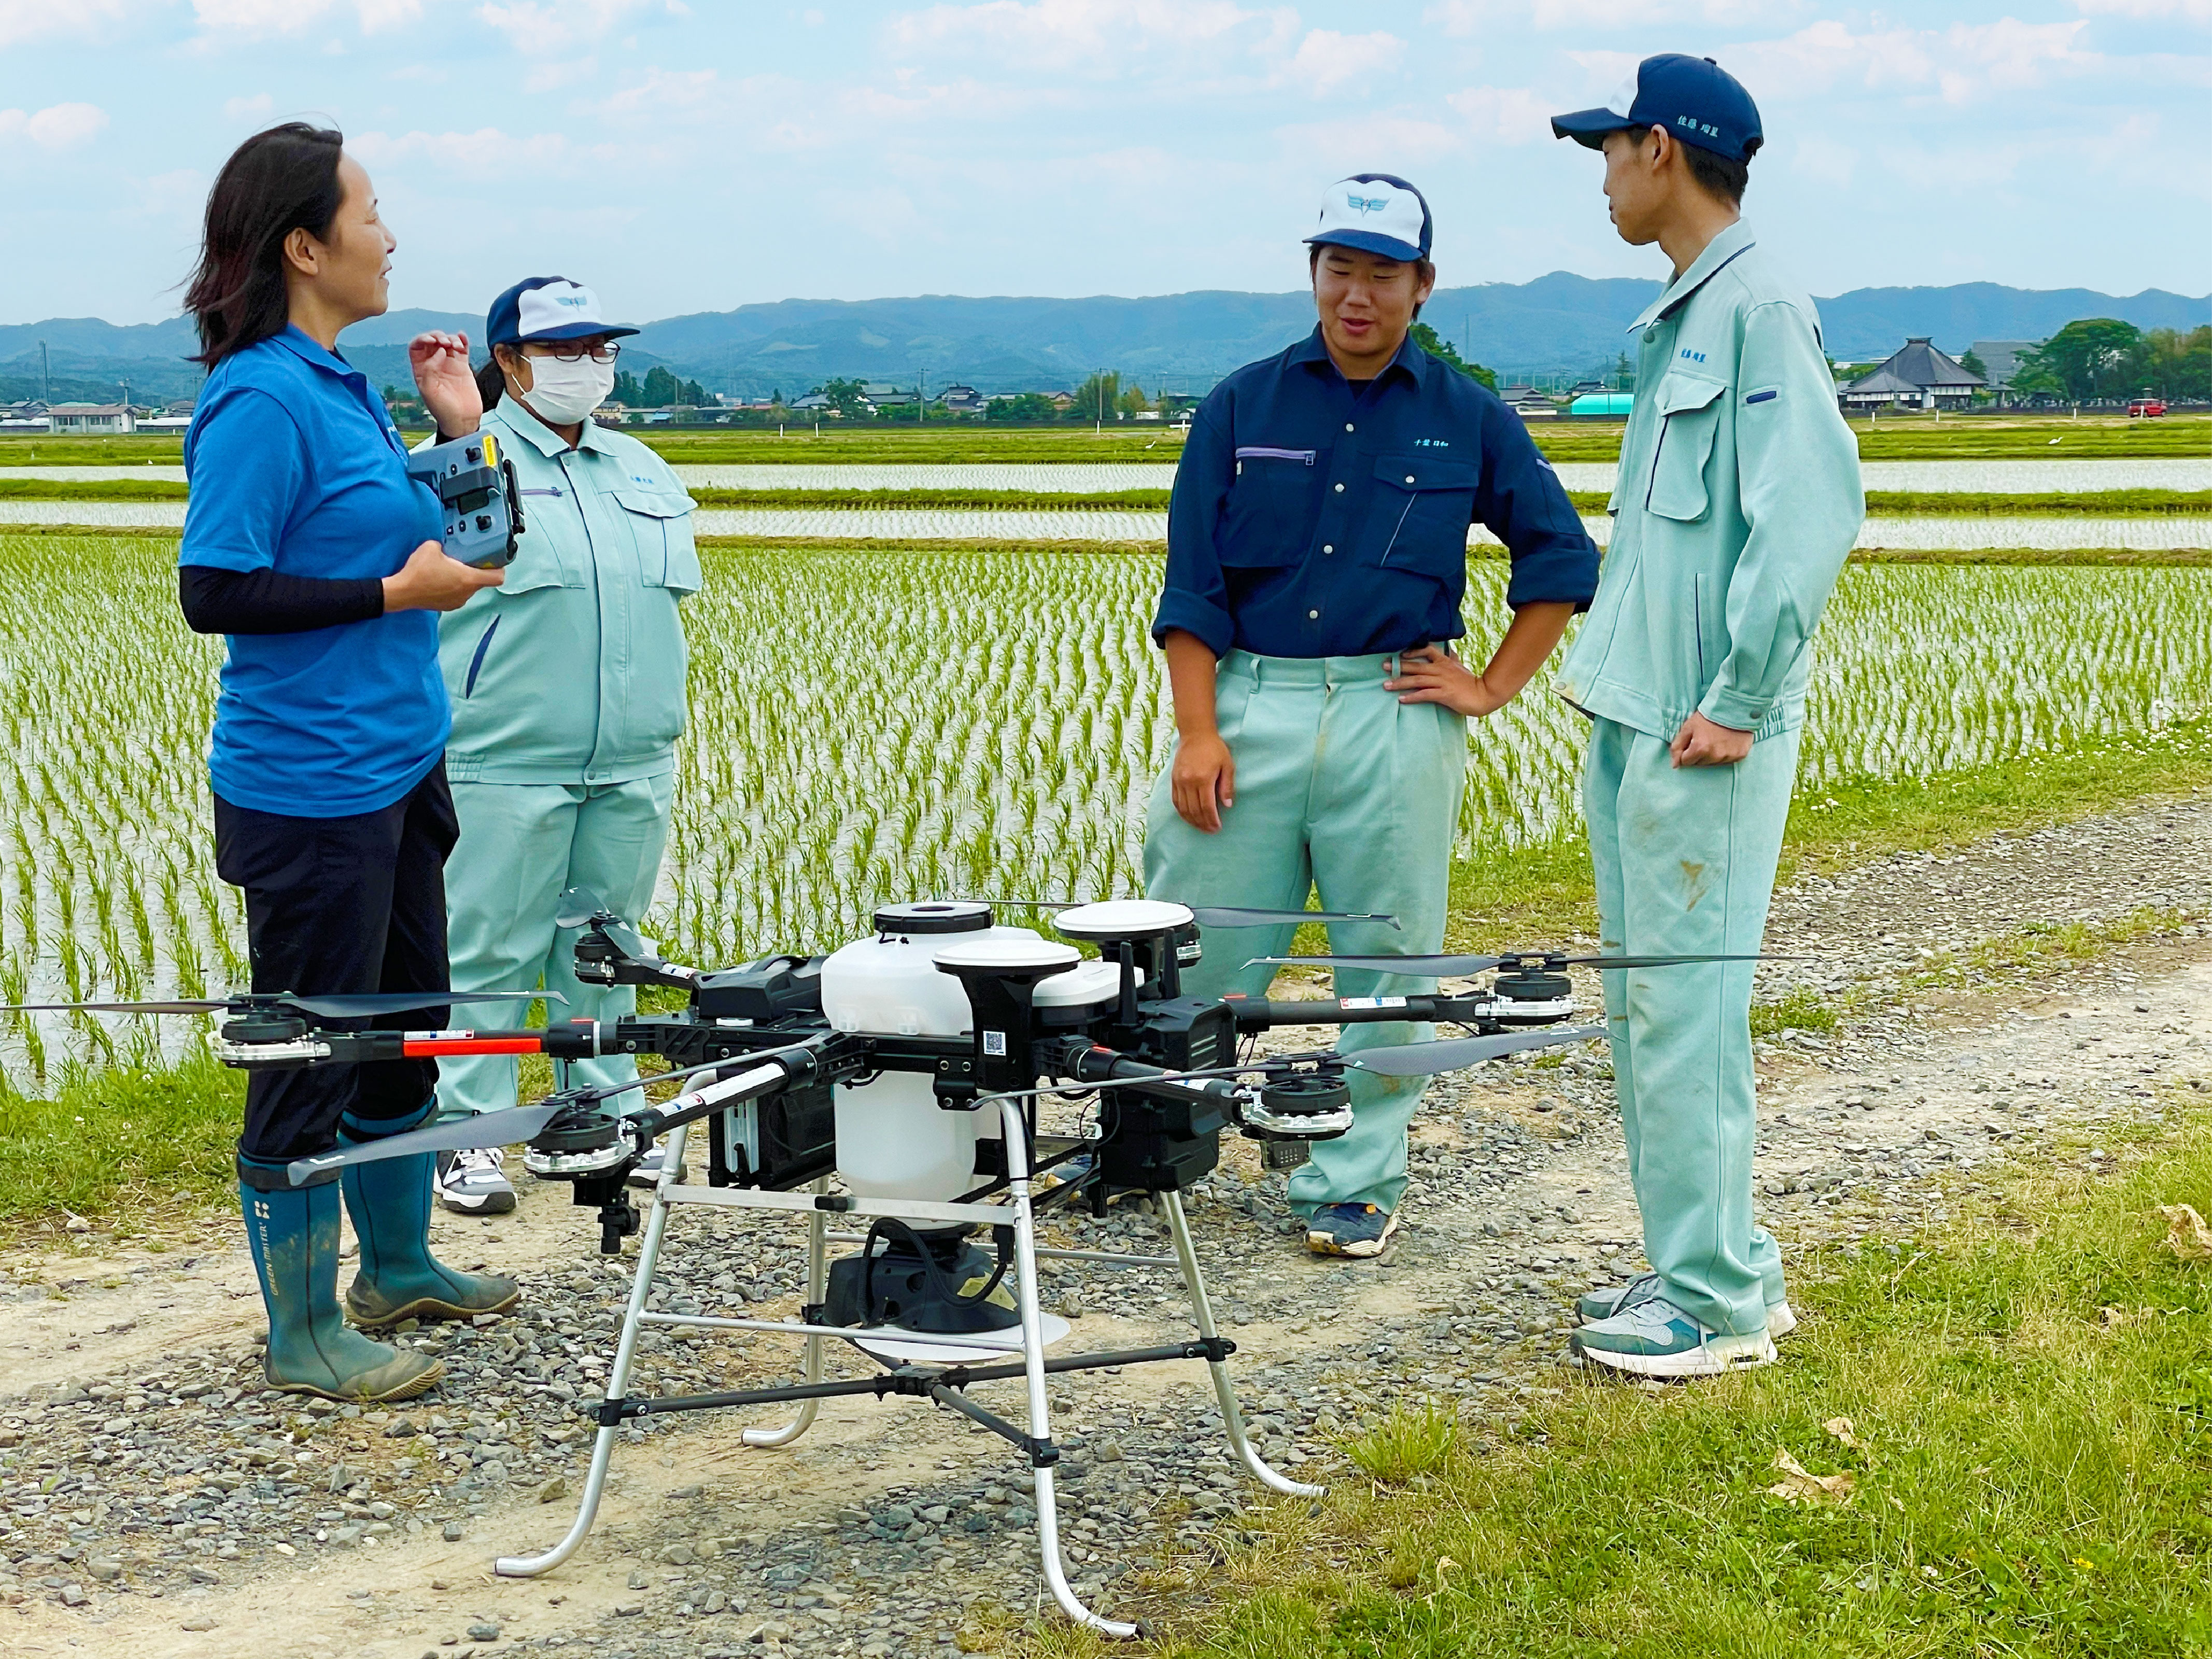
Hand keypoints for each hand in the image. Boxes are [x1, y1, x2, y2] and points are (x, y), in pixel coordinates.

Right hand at [383, 540, 503, 612]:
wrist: (402, 592)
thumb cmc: (418, 573)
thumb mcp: (431, 547)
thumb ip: (444, 545)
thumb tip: (443, 546)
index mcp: (468, 579)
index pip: (497, 577)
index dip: (499, 568)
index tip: (495, 562)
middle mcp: (466, 593)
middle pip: (481, 581)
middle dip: (476, 571)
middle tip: (466, 561)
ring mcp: (457, 601)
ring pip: (468, 588)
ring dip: (462, 579)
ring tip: (449, 570)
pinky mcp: (447, 606)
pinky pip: (456, 594)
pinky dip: (452, 587)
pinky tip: (440, 579)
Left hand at [409, 330, 480, 437]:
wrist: (462, 420)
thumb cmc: (443, 410)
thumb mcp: (429, 391)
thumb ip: (429, 369)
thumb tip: (438, 351)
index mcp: (421, 370)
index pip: (417, 347)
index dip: (422, 340)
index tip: (431, 341)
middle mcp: (434, 364)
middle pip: (432, 341)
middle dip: (438, 336)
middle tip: (445, 342)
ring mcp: (448, 364)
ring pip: (447, 342)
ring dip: (451, 338)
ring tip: (456, 346)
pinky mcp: (462, 366)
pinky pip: (462, 349)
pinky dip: (462, 340)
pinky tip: (462, 338)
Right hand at [1171, 730, 1235, 833]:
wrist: (1195, 734)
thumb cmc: (1214, 748)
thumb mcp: (1227, 765)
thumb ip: (1227, 786)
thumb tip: (1227, 805)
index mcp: (1203, 778)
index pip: (1207, 807)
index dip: (1212, 820)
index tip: (1217, 827)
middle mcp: (1188, 782)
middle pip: (1194, 810)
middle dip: (1203, 824)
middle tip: (1211, 831)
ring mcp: (1179, 781)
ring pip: (1183, 808)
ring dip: (1192, 821)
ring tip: (1201, 827)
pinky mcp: (1173, 780)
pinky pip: (1176, 801)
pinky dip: (1182, 812)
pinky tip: (1189, 818)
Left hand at [1385, 644, 1506, 717]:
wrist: (1484, 695)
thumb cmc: (1470, 683)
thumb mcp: (1460, 667)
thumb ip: (1452, 660)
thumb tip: (1449, 652)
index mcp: (1445, 662)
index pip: (1427, 650)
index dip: (1413, 651)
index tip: (1400, 654)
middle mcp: (1442, 670)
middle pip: (1416, 666)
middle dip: (1398, 666)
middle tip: (1383, 666)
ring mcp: (1443, 682)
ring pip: (1417, 680)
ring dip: (1400, 682)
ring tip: (1386, 685)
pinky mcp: (1445, 694)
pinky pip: (1425, 695)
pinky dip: (1412, 697)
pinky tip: (1401, 699)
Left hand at [1671, 712, 1753, 766]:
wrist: (1734, 707)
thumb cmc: (1709, 715)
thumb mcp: (1688, 727)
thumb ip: (1677, 746)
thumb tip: (1675, 764)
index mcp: (1700, 748)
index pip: (1685, 762)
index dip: (1686, 751)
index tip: (1692, 741)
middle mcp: (1714, 755)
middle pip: (1700, 763)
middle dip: (1699, 754)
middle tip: (1705, 738)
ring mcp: (1728, 756)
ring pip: (1713, 763)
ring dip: (1712, 754)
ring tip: (1716, 739)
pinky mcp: (1740, 755)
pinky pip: (1728, 760)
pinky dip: (1725, 753)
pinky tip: (1726, 742)